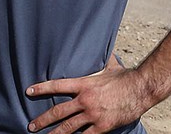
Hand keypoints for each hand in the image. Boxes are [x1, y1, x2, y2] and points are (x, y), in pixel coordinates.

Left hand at [26, 54, 149, 133]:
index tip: (28, 92)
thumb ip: (99, 59)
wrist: (142, 89)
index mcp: (83, 84)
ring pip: (69, 127)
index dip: (41, 88)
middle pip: (58, 111)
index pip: (57, 85)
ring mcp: (93, 114)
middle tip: (31, 125)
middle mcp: (85, 100)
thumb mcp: (108, 66)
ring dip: (55, 133)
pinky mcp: (103, 126)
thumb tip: (98, 45)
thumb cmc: (125, 77)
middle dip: (43, 120)